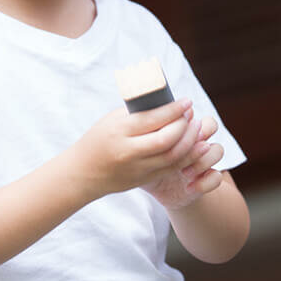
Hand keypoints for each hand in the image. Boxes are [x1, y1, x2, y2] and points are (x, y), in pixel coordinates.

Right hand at [70, 98, 202, 197]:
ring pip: (173, 156)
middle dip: (184, 125)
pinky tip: (196, 145)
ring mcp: (137, 168)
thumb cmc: (98, 139)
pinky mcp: (144, 179)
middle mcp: (129, 151)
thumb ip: (138, 112)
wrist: (83, 173)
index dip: (174, 110)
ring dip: (190, 141)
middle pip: (166, 139)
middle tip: (191, 115)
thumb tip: (167, 102)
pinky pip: (171, 168)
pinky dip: (187, 156)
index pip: (153, 119)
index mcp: (119, 131)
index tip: (187, 101)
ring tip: (197, 128)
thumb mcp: (112, 120)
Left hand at [143, 116, 224, 209]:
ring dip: (202, 160)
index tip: (174, 126)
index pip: (191, 113)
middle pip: (210, 125)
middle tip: (185, 145)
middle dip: (200, 133)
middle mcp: (195, 140)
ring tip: (185, 172)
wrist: (159, 189)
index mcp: (180, 128)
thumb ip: (141, 135)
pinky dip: (205, 182)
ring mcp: (203, 159)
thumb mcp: (139, 149)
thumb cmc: (145, 164)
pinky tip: (189, 187)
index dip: (187, 119)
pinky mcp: (207, 179)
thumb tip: (134, 116)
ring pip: (217, 149)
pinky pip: (216, 177)